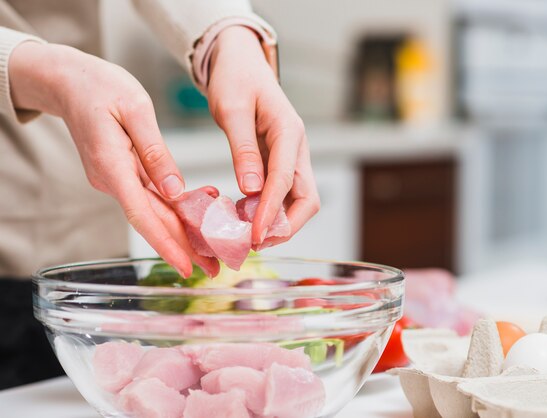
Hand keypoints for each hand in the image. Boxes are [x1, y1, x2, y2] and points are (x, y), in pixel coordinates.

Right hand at [9, 42, 217, 276]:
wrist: (68, 80)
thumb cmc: (100, 86)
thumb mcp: (135, 108)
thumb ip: (155, 151)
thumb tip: (174, 189)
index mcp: (113, 165)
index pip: (142, 215)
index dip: (167, 244)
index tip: (188, 267)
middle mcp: (112, 180)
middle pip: (151, 221)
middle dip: (182, 248)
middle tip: (213, 269)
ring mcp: (115, 178)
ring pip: (152, 211)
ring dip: (181, 232)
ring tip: (212, 250)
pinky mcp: (121, 173)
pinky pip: (148, 196)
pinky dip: (173, 208)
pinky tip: (197, 213)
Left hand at [207, 27, 319, 246]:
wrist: (240, 62)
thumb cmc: (235, 79)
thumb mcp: (232, 109)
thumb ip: (242, 149)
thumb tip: (250, 189)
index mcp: (288, 131)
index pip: (285, 182)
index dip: (270, 213)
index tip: (254, 237)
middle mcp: (297, 147)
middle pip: (306, 199)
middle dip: (285, 226)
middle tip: (254, 243)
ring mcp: (292, 155)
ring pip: (298, 200)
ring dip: (278, 221)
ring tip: (248, 236)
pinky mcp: (281, 161)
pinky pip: (283, 193)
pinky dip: (268, 210)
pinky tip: (246, 218)